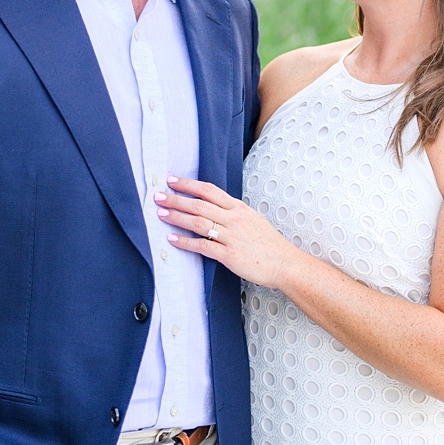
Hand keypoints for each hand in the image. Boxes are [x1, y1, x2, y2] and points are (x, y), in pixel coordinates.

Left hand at [156, 179, 301, 289]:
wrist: (285, 263)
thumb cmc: (269, 244)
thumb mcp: (253, 220)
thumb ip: (234, 213)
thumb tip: (214, 209)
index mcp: (239, 208)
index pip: (210, 190)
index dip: (189, 184)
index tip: (172, 181)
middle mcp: (234, 219)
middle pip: (200, 204)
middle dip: (176, 199)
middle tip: (158, 196)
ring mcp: (232, 236)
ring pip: (199, 222)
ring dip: (177, 217)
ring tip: (161, 214)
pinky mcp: (229, 255)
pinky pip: (203, 246)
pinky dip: (185, 242)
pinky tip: (172, 240)